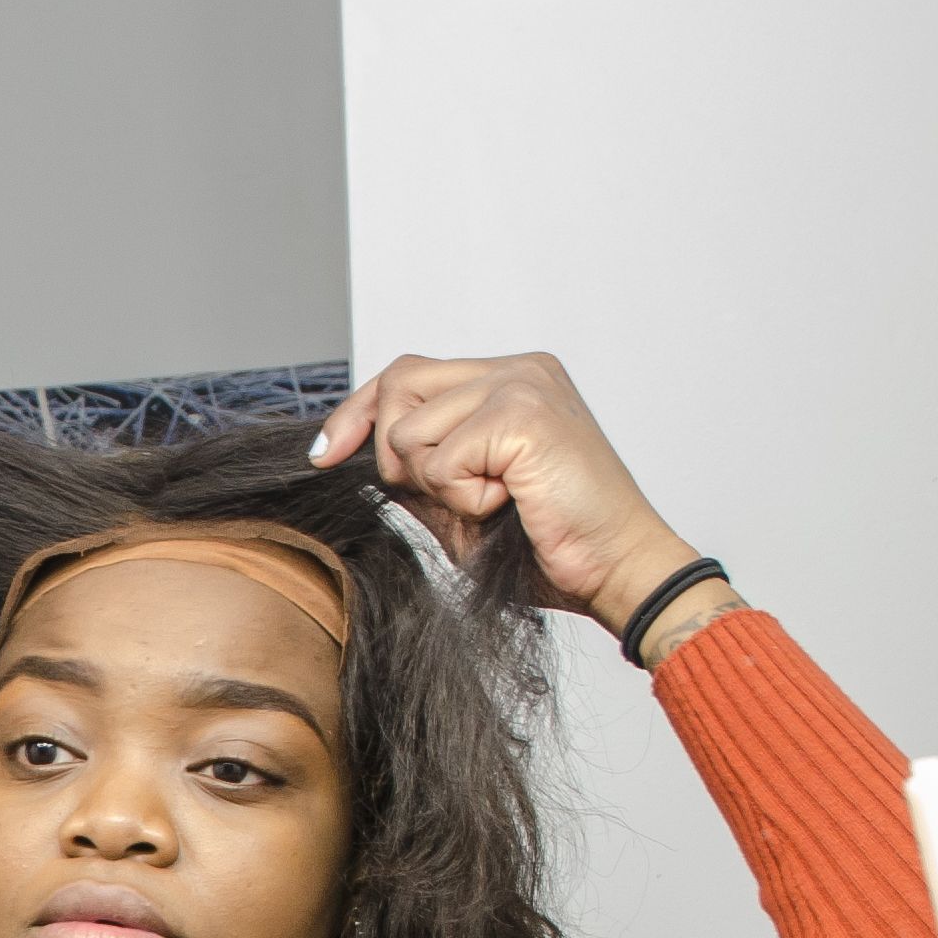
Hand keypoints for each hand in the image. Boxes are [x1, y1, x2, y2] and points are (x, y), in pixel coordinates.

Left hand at [310, 353, 718, 645]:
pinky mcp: (522, 415)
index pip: (406, 373)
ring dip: (437, 486)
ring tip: (494, 500)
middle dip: (396, 456)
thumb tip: (346, 451)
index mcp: (508, 379)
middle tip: (453, 497)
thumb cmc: (543, 544)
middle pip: (398, 384)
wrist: (612, 569)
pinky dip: (463, 500)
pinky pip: (439, 462)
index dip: (357, 412)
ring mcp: (523, 384)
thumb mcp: (457, 501)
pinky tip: (510, 504)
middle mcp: (519, 368)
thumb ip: (415, 467)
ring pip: (409, 431)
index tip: (325, 455)